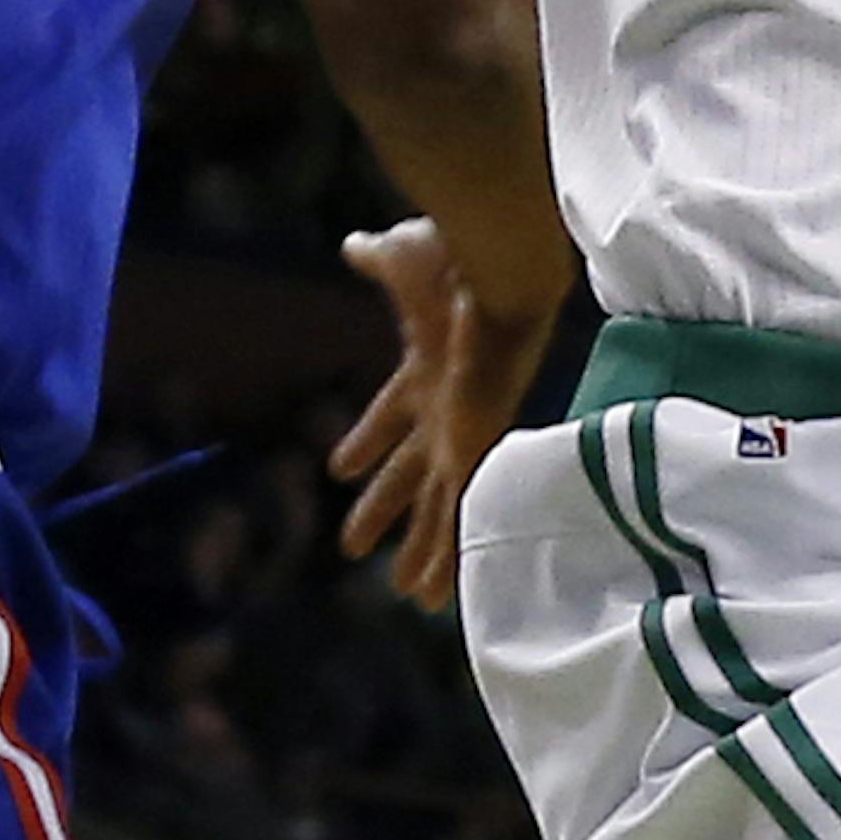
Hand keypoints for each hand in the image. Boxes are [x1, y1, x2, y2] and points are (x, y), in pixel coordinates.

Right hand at [331, 219, 549, 612]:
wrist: (499, 280)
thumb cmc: (452, 265)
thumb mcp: (405, 260)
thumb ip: (382, 259)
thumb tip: (358, 244)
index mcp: (425, 371)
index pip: (390, 416)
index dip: (366, 441)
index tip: (341, 469)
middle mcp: (446, 413)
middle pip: (411, 475)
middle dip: (386, 512)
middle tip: (356, 548)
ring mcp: (462, 437)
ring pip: (439, 508)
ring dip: (424, 551)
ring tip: (410, 595)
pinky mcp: (475, 452)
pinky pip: (458, 515)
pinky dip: (447, 554)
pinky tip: (438, 594)